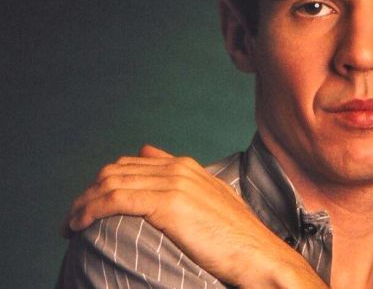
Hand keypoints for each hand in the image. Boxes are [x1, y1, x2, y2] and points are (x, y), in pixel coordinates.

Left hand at [63, 145, 326, 288]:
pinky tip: (79, 225)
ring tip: (70, 225)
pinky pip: (115, 199)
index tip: (91, 205)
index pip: (132, 163)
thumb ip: (183, 183)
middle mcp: (178, 168)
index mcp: (187, 167)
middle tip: (73, 217)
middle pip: (116, 170)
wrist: (259, 255)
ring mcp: (174, 183)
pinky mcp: (168, 203)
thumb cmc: (237, 238)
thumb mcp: (211, 202)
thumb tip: (151, 158)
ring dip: (83, 203)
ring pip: (111, 182)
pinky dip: (91, 210)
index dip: (105, 182)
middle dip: (88, 193)